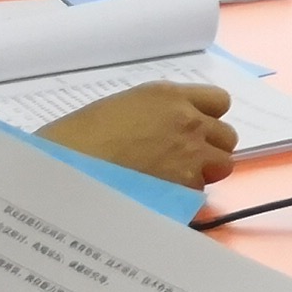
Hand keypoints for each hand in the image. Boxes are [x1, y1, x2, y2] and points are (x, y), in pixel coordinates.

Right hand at [39, 81, 236, 188]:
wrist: (64, 172)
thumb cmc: (74, 140)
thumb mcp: (118, 110)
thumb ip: (152, 116)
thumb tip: (161, 131)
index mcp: (167, 96)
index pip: (218, 101)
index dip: (207, 117)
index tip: (191, 129)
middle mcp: (187, 120)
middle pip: (226, 135)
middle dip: (209, 147)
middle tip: (182, 160)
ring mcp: (190, 153)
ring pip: (222, 164)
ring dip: (204, 172)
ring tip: (173, 180)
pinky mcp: (186, 186)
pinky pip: (200, 191)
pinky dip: (186, 195)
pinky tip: (160, 196)